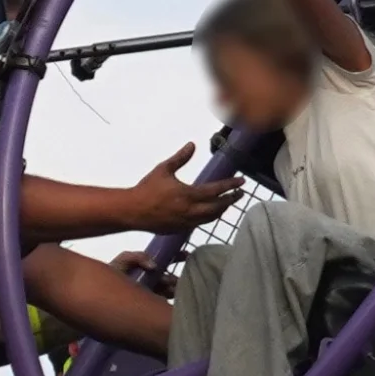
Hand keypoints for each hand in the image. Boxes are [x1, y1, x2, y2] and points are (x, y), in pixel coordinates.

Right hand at [117, 142, 240, 234]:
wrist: (132, 211)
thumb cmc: (147, 188)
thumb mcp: (164, 169)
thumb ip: (180, 158)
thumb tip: (192, 145)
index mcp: (188, 195)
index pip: (216, 190)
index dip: (231, 186)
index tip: (242, 182)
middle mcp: (190, 211)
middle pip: (218, 207)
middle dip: (231, 200)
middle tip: (239, 193)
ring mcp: (186, 223)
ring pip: (210, 218)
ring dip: (221, 210)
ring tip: (227, 202)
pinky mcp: (180, 230)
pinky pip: (199, 224)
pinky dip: (208, 217)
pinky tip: (210, 212)